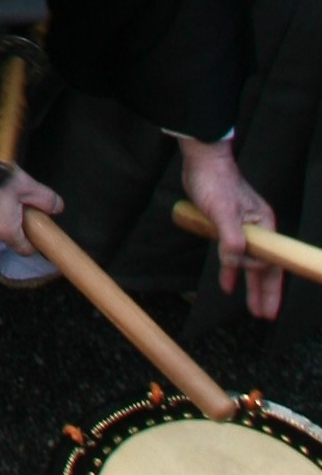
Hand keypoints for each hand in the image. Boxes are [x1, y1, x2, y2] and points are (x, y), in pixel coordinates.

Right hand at [0, 138, 62, 257]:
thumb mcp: (25, 185)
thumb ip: (45, 199)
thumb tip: (58, 207)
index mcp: (6, 232)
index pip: (26, 250)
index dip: (38, 241)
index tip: (43, 227)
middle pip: (13, 233)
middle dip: (22, 219)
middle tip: (27, 198)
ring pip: (0, 221)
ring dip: (8, 208)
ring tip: (10, 186)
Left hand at [180, 136, 283, 320]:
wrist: (201, 159)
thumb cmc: (215, 180)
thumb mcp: (222, 211)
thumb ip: (230, 239)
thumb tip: (235, 264)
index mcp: (264, 225)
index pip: (272, 262)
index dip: (271, 288)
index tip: (270, 309)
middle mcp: (258, 228)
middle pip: (265, 267)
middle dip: (264, 292)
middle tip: (264, 315)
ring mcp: (244, 228)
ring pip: (251, 263)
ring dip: (250, 285)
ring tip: (252, 308)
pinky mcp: (229, 226)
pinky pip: (234, 254)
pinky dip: (232, 270)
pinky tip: (228, 284)